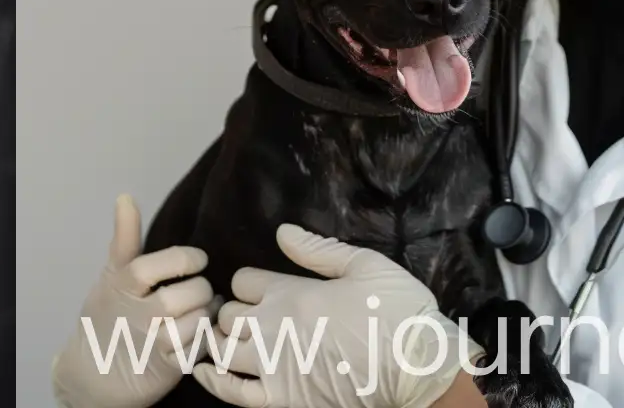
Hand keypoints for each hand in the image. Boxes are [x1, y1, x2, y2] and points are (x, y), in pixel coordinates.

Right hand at [51, 195, 215, 407]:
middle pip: (178, 298)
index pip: (152, 268)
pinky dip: (206, 338)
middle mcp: (137, 317)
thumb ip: (124, 238)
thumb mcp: (111, 276)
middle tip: (204, 286)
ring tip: (209, 307)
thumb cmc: (106, 317)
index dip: (182, 259)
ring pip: (192, 325)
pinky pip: (197, 351)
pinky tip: (204, 330)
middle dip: (200, 289)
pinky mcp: (167, 371)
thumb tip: (125, 197)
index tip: (199, 258)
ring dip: (207, 314)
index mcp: (122, 288)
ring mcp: (152, 346)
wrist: (92, 373)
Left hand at [191, 225, 471, 407]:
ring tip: (229, 342)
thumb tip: (281, 232)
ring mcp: (277, 367)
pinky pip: (235, 393)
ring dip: (221, 343)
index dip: (248, 284)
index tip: (261, 291)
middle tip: (244, 318)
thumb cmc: (397, 311)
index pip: (243, 281)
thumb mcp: (364, 264)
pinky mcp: (285, 400)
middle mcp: (275, 327)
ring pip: (224, 350)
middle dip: (231, 313)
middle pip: (228, 315)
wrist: (419, 367)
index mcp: (292, 292)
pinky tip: (204, 372)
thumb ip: (317, 250)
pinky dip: (214, 383)